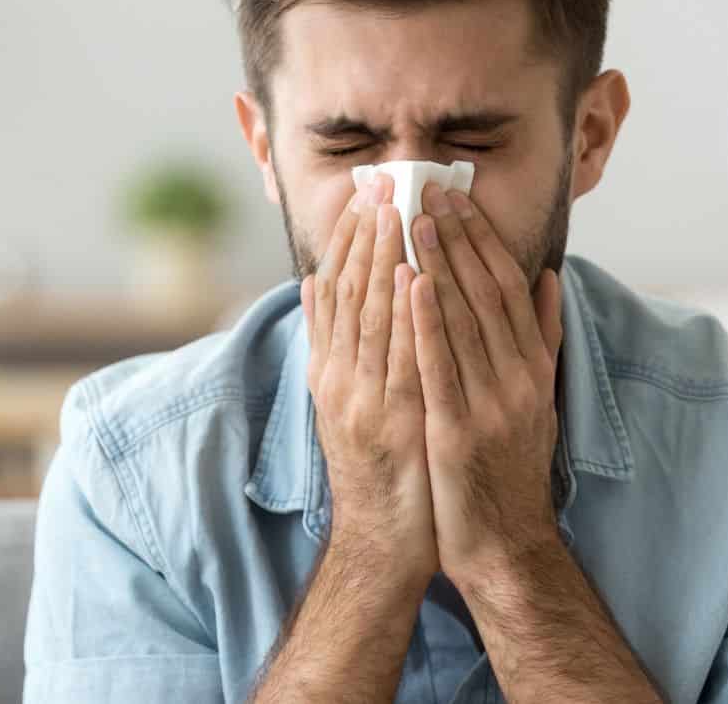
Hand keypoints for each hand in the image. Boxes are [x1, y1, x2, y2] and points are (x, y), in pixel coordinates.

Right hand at [302, 174, 437, 583]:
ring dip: (382, 260)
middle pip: (349, 295)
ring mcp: (364, 401)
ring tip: (395, 211)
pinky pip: (400, 359)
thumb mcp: (344, 402)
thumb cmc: (377, 470)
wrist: (382, 543)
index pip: (337, 292)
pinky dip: (404, 316)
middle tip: (380, 184)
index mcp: (331, 371)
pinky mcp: (393, 423)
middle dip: (365, 236)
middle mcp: (340, 380)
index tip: (366, 195)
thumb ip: (332, 345)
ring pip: (371, 318)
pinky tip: (412, 277)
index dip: (350, 241)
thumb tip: (315, 287)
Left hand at [407, 183, 564, 586]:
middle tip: (427, 189)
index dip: (481, 238)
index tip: (456, 197)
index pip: (508, 286)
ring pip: (463, 320)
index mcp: (533, 366)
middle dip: (455, 237)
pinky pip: (440, 366)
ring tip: (413, 218)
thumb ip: (543, 337)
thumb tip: (550, 277)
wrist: (505, 544)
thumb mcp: (538, 397)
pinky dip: (426, 322)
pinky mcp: (460, 432)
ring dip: (437, 264)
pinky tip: (408, 284)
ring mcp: (491, 405)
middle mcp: (518, 378)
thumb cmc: (512, 468)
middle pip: (485, 292)